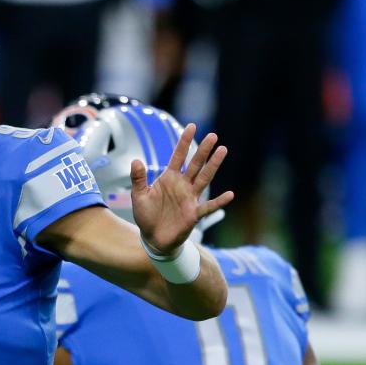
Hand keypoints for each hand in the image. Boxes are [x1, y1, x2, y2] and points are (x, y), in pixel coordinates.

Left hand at [131, 124, 233, 254]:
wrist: (152, 238)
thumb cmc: (146, 215)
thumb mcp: (138, 195)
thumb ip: (138, 179)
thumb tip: (135, 160)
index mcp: (169, 178)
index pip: (178, 156)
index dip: (184, 142)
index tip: (192, 126)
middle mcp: (182, 185)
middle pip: (195, 164)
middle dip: (203, 150)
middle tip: (213, 135)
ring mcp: (190, 198)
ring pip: (204, 179)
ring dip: (213, 166)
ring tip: (223, 150)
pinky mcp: (193, 214)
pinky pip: (208, 207)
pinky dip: (219, 202)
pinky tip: (230, 194)